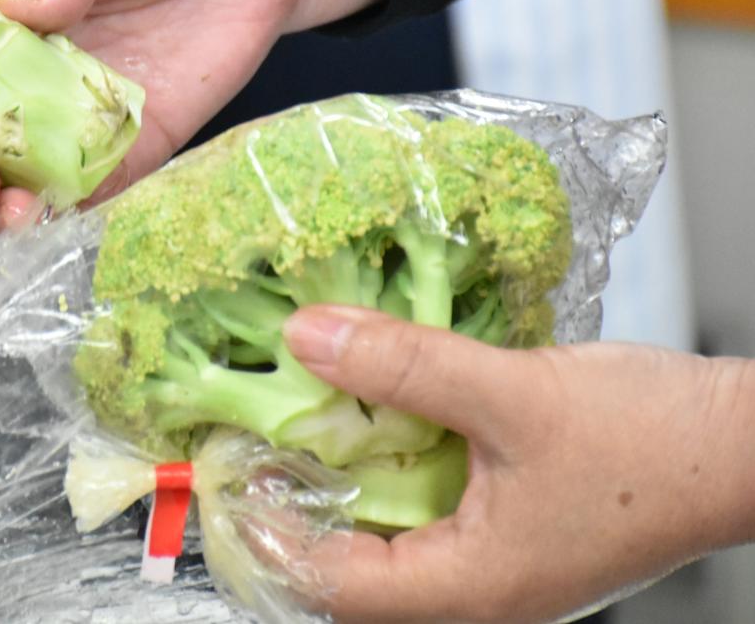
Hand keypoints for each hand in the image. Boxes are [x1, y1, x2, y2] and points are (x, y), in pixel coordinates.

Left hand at [277, 306, 754, 623]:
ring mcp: (493, 562)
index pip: (332, 583)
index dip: (268, 530)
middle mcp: (477, 590)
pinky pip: (423, 509)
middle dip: (292, 509)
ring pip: (384, 538)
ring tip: (289, 425)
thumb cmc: (658, 443)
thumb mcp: (514, 394)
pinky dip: (384, 465)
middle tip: (244, 444)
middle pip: (349, 570)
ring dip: (336, 483)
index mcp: (473, 587)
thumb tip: (308, 339)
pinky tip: (367, 416)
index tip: (226, 470)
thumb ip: (405, 364)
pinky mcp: (507, 528)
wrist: (746, 443)